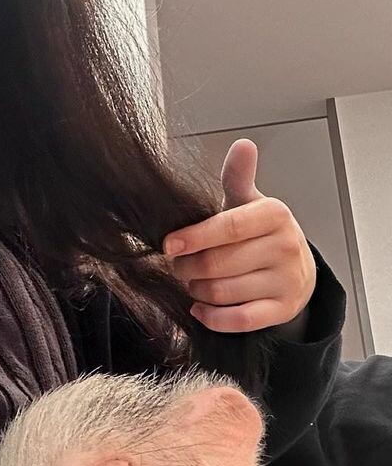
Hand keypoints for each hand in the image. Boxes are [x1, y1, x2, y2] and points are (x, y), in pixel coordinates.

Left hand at [162, 138, 316, 333]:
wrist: (297, 270)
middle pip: (218, 264)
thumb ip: (238, 177)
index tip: (168, 245)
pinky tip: (199, 307)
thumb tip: (243, 145)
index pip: (228, 227)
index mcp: (275, 215)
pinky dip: (212, 317)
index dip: (194, 237)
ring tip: (192, 281)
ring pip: (223, 292)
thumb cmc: (261, 234)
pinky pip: (239, 320)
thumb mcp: (250, 202)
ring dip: (196, 290)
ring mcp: (286, 281)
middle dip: (187, 267)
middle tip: (177, 265)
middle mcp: (286, 247)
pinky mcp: (282, 310)